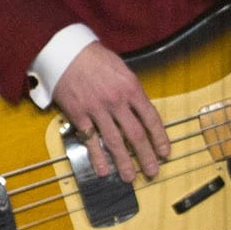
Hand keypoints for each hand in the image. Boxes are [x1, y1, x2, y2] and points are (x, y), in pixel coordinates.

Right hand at [53, 42, 168, 183]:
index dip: (160, 138)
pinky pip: (90, 139)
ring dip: (124, 162)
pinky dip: (96, 156)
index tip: (165, 152)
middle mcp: (116, 101)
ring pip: (114, 141)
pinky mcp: (79, 114)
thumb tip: (141, 112)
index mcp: (131, 88)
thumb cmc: (94, 58)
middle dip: (146, 156)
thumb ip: (132, 91)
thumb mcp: (122, 69)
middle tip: (152, 172)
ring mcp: (97, 109)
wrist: (65, 52)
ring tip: (130, 177)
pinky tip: (103, 169)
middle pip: (136, 134)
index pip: (151, 118)